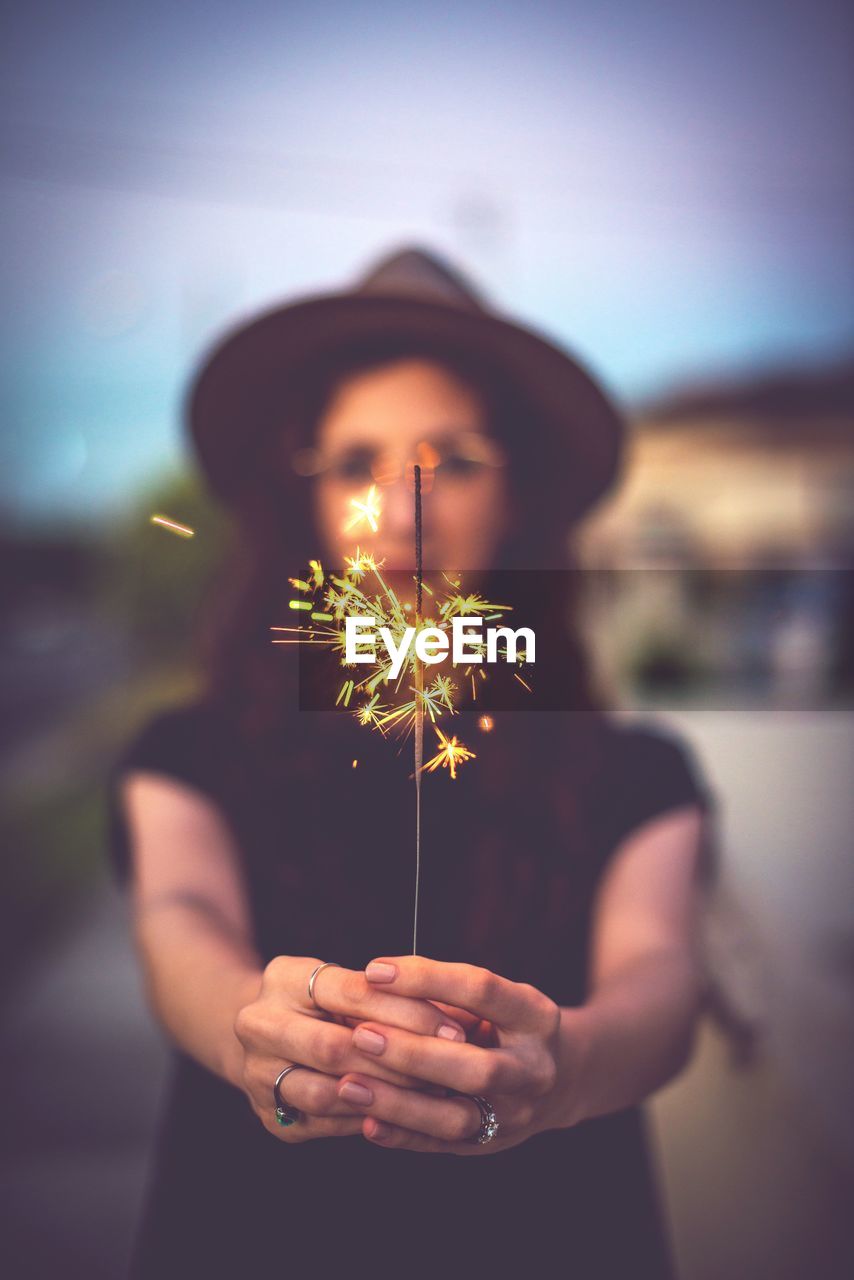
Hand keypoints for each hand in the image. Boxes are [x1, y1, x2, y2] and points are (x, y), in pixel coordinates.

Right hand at [233, 955, 466, 1142]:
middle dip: (399, 1060)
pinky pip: (326, 1124)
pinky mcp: (270, 1116)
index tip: (455, 1028)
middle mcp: (259, 1024)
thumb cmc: (330, 1003)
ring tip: (433, 1095)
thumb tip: (454, 1017)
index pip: (352, 992)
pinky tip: (407, 1115)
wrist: (271, 1036)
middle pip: (334, 1048)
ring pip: (327, 1094)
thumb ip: (388, 994)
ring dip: (386, 1096)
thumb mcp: (349, 982)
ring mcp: (257, 1073)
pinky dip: (368, 1119)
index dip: (407, 1011)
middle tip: (449, 1068)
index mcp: (283, 978)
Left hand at [335, 956, 563, 1154]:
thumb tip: (377, 983)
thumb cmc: (508, 1023)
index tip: (374, 970)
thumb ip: (449, 994)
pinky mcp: (491, 1144)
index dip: (427, 978)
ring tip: (348, 1085)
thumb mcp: (498, 998)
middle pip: (476, 1068)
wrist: (560, 1079)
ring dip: (399, 1103)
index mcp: (536, 1017)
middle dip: (414, 1052)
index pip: (482, 991)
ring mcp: (516, 1114)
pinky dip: (403, 1136)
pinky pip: (442, 1146)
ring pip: (458, 1118)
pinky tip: (366, 1123)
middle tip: (361, 1034)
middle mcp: (534, 1070)